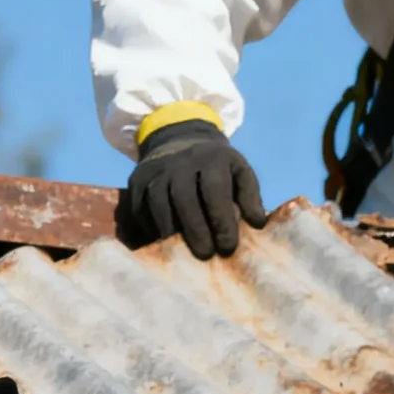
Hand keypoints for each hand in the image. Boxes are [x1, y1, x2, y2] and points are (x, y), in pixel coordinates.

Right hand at [118, 119, 266, 258]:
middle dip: (195, 230)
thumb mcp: (240, 171)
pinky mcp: (136, 179)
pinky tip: (163, 242)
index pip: (215, 191)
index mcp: (210, 159)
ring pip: (159, 204)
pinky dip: (151, 226)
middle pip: (184, 199)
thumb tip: (257, 223)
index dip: (221, 220)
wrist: (178, 138)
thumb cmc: (217, 165)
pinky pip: (140, 207)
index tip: (228, 246)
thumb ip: (251, 196)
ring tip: (182, 253)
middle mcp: (179, 163)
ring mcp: (154, 170)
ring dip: (171, 231)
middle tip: (206, 255)